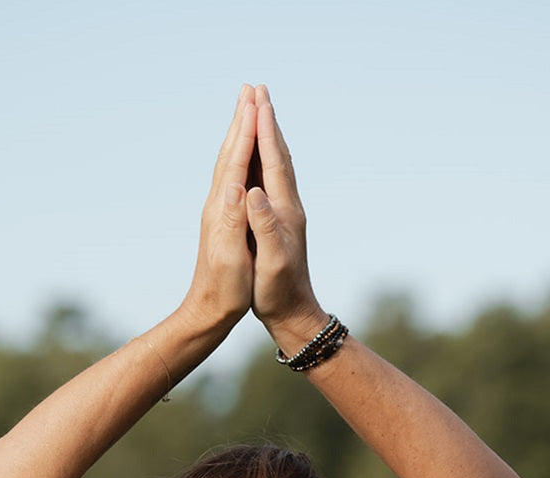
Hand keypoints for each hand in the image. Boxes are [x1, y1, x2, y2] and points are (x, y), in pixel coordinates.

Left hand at [181, 85, 256, 332]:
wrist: (208, 311)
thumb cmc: (226, 290)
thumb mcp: (231, 256)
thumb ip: (234, 220)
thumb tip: (238, 185)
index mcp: (223, 209)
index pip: (237, 161)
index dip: (247, 130)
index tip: (256, 100)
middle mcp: (218, 204)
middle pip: (230, 153)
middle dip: (241, 120)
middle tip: (250, 89)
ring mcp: (219, 211)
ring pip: (230, 162)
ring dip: (239, 134)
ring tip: (247, 111)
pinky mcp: (223, 221)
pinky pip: (233, 177)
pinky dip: (240, 158)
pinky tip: (244, 156)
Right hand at [246, 87, 327, 350]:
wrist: (294, 313)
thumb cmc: (278, 292)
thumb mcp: (271, 261)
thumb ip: (264, 226)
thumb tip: (255, 192)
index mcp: (284, 212)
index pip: (273, 162)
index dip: (265, 130)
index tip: (257, 100)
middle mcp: (288, 207)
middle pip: (278, 155)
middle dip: (268, 122)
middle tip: (258, 91)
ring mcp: (286, 214)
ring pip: (277, 165)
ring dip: (268, 136)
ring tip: (260, 113)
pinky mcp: (281, 223)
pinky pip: (272, 180)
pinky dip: (265, 159)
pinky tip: (260, 157)